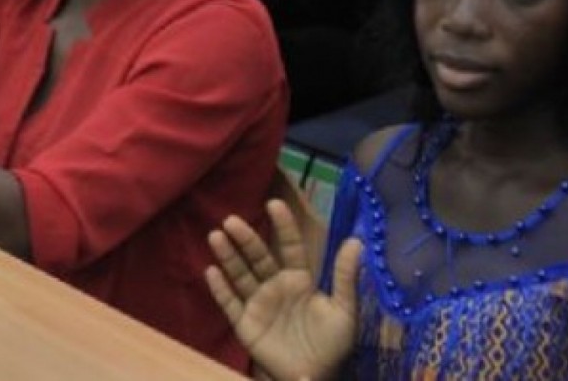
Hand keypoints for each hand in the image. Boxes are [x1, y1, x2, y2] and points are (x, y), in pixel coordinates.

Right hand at [206, 200, 361, 380]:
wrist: (314, 376)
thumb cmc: (331, 344)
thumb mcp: (344, 310)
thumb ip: (345, 277)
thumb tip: (356, 240)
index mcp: (300, 279)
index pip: (290, 246)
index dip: (283, 226)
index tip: (274, 204)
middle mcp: (275, 286)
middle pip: (259, 257)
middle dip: (246, 239)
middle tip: (232, 221)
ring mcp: (258, 303)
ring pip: (240, 275)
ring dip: (228, 256)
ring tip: (216, 236)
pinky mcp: (245, 323)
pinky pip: (230, 304)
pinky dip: (220, 289)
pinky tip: (211, 272)